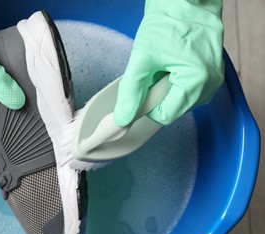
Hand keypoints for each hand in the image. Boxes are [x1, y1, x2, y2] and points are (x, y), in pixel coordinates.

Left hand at [114, 0, 223, 125]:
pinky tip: (173, 64)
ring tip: (164, 65)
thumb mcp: (142, 58)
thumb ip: (131, 91)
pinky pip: (189, 90)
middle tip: (153, 72)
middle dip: (158, 95)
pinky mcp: (213, 73)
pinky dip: (176, 82)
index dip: (148, 107)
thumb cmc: (168, 21)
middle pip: (174, 109)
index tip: (140, 92)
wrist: (185, 1)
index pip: (165, 116)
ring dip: (167, 88)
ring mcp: (215, 79)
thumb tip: (123, 117)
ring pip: (181, 100)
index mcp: (198, 81)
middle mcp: (211, 84)